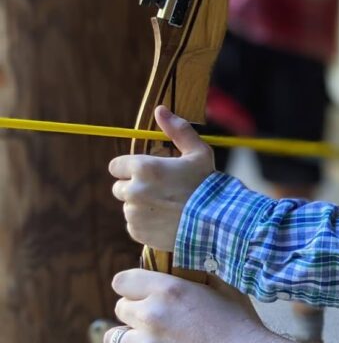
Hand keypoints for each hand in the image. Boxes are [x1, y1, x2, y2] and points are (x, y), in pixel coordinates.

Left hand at [104, 269, 269, 342]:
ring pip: (113, 339)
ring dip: (128, 340)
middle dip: (135, 314)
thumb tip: (183, 269)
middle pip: (119, 309)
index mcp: (169, 289)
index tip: (143, 296)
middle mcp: (153, 314)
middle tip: (157, 323)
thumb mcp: (223, 288)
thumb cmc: (242, 325)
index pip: (122, 281)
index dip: (132, 288)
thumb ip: (196, 277)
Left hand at [109, 106, 214, 251]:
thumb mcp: (198, 153)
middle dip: (136, 188)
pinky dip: (146, 224)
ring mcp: (134, 213)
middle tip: (161, 192)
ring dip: (142, 206)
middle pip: (120, 188)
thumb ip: (177, 130)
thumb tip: (160, 109)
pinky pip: (135, 226)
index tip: (148, 174)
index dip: (131, 169)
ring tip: (168, 208)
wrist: (217, 222)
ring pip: (129, 207)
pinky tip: (166, 221)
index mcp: (143, 168)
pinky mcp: (137, 232)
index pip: (116, 166)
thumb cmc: (208, 185)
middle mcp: (133, 190)